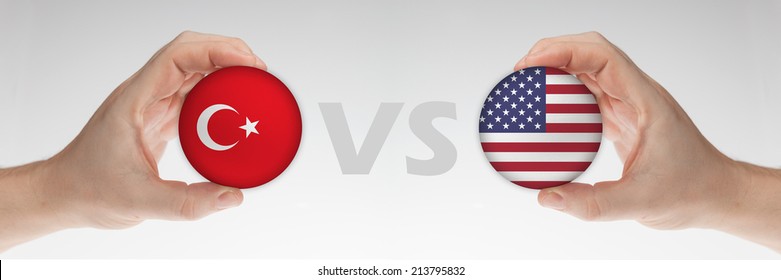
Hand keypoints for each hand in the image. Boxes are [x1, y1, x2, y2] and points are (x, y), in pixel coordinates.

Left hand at [0, 31, 265, 250]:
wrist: (65, 194)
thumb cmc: (90, 191)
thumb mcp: (141, 203)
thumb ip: (189, 203)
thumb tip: (234, 196)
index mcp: (135, 100)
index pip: (177, 57)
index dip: (216, 52)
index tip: (248, 66)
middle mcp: (145, 94)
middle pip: (190, 52)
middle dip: (228, 53)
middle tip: (261, 73)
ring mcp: (152, 103)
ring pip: (194, 69)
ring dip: (225, 70)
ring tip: (256, 85)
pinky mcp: (160, 117)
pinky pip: (194, 93)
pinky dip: (219, 94)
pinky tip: (237, 109)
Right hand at [516, 32, 780, 250]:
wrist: (715, 194)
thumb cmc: (689, 191)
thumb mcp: (638, 204)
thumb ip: (590, 204)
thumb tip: (546, 197)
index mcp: (645, 101)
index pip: (602, 57)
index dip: (564, 52)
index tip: (532, 65)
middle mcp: (635, 94)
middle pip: (591, 52)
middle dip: (552, 52)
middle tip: (519, 73)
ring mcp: (628, 103)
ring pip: (587, 68)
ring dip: (555, 68)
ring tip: (524, 85)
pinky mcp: (620, 116)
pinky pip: (586, 93)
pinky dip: (562, 92)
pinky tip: (543, 108)